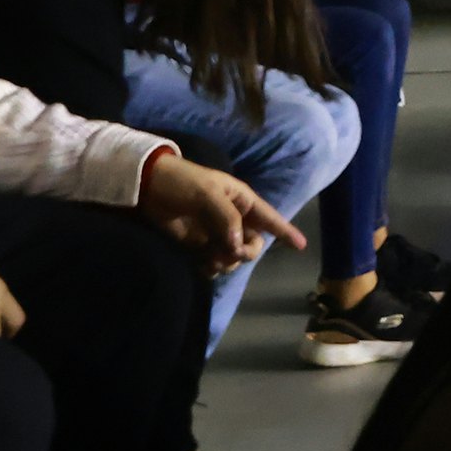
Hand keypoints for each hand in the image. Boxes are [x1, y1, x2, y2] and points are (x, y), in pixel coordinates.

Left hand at [140, 152, 300, 266]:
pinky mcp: (198, 246)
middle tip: (230, 253)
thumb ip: (226, 219)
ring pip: (234, 256)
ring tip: (210, 260)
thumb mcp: (207, 194)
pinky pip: (214, 263)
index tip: (301, 246)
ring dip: (227, 262)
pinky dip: (212, 268)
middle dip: (245, 252)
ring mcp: (216, 233)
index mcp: (241, 200)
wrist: (148, 187)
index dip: (286, 231)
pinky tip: (203, 267)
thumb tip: (238, 246)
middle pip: (253, 243)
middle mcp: (233, 218)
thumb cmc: (182, 182)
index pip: (269, 217)